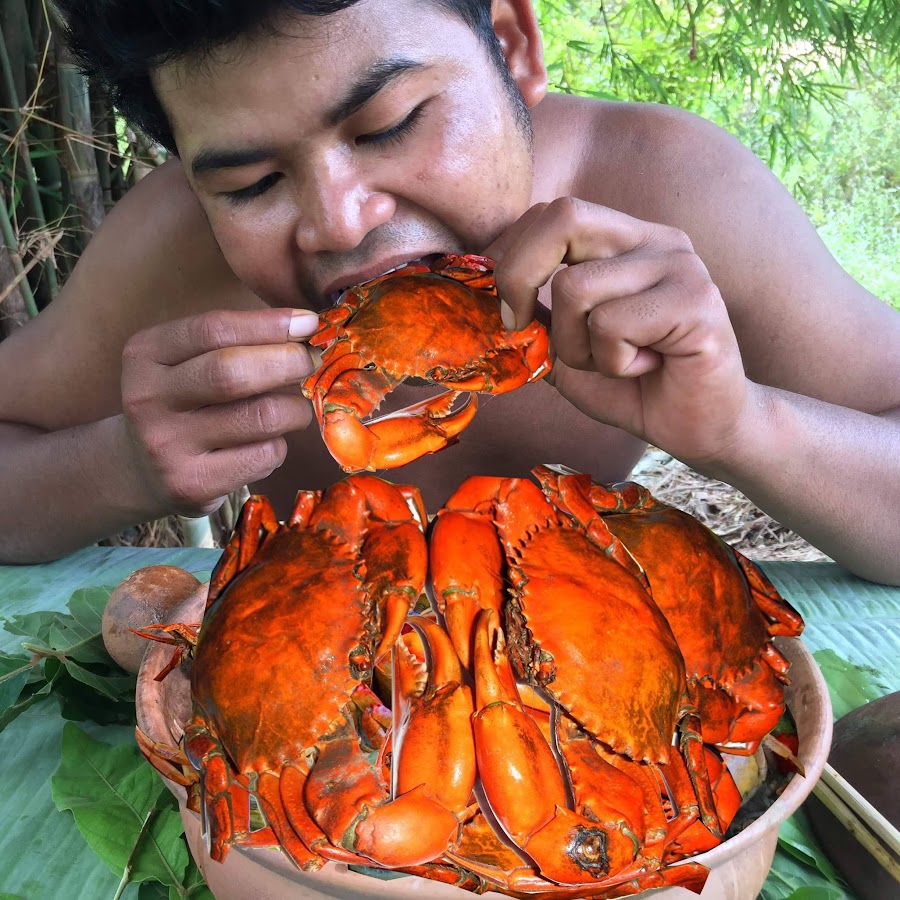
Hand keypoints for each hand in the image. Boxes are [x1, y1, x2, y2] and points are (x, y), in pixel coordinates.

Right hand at [120, 308, 318, 516]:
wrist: (141, 471)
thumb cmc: (185, 403)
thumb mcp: (188, 362)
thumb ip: (235, 341)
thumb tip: (305, 326)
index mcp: (146, 355)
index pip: (214, 330)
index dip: (269, 324)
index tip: (307, 322)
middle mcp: (148, 399)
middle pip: (233, 373)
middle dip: (288, 362)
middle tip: (310, 362)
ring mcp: (166, 446)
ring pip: (260, 417)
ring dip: (293, 409)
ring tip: (293, 409)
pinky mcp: (191, 484)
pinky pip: (263, 456)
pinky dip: (279, 446)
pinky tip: (267, 443)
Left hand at [486, 198, 752, 466]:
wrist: (701, 428)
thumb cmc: (633, 387)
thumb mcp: (567, 349)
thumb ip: (536, 317)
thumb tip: (488, 294)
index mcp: (626, 240)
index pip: (552, 212)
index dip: (511, 256)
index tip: (505, 309)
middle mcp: (655, 240)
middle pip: (563, 217)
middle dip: (520, 276)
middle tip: (520, 326)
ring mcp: (680, 265)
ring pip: (576, 288)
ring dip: (575, 346)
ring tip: (614, 362)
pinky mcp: (697, 301)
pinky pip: (612, 325)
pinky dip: (613, 362)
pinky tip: (646, 368)